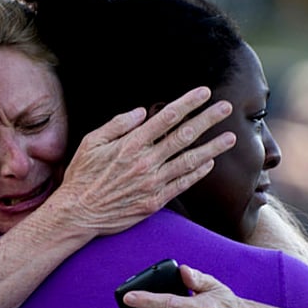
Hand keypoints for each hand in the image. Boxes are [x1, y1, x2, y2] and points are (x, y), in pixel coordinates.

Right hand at [56, 87, 235, 234]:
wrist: (78, 214)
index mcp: (131, 143)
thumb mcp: (92, 142)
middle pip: (184, 135)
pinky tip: (209, 163)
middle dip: (208, 119)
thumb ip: (118, 124)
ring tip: (230, 137)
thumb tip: (141, 112)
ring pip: (189, 161)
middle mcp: (145, 161)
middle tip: (226, 107)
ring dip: (212, 147)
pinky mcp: (154, 201)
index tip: (204, 93)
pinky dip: (197, 173)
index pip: (166, 117)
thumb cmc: (82, 176)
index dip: (188, 103)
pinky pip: (182, 184)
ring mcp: (152, 183)